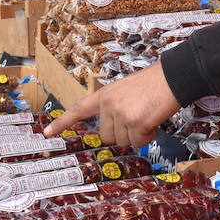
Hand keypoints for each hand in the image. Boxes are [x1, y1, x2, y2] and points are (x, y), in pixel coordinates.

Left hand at [42, 61, 179, 147]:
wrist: (172, 78)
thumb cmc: (152, 85)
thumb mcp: (124, 91)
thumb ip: (113, 108)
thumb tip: (111, 133)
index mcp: (104, 95)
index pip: (78, 110)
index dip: (62, 123)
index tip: (47, 133)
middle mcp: (108, 104)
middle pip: (105, 136)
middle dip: (122, 134)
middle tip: (136, 118)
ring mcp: (120, 114)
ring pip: (122, 142)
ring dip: (136, 135)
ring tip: (146, 116)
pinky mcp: (135, 123)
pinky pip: (138, 141)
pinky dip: (147, 136)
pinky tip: (153, 120)